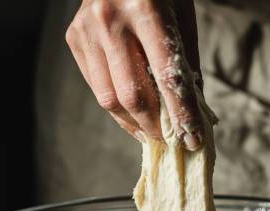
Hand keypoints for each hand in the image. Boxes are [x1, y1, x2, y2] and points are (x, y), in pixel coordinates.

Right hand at [66, 0, 202, 148]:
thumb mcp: (183, 17)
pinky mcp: (74, 38)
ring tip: (152, 134)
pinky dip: (117, 108)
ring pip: (109, 98)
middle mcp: (110, 20)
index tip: (193, 139)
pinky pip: (96, 87)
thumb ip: (186, 64)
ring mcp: (87, 30)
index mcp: (146, 10)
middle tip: (172, 140)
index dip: (181, 114)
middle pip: (133, 95)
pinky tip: (133, 115)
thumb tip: (194, 112)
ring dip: (134, 124)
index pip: (167, 77)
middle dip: (156, 126)